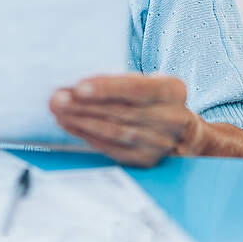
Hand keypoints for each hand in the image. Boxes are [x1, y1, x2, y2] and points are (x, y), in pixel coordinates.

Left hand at [50, 74, 203, 166]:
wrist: (184, 133)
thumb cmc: (154, 99)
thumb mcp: (148, 82)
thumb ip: (119, 81)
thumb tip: (78, 84)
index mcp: (172, 90)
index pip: (136, 88)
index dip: (106, 88)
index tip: (79, 87)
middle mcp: (171, 118)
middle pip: (121, 112)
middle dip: (84, 106)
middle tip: (58, 99)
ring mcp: (160, 143)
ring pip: (114, 132)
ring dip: (82, 122)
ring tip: (60, 113)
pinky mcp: (147, 160)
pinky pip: (112, 149)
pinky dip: (89, 137)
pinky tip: (72, 126)